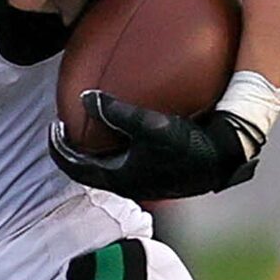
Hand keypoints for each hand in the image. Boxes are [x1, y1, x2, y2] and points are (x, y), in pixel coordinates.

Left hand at [49, 92, 261, 200]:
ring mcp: (144, 180)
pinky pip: (127, 159)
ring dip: (96, 149)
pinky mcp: (159, 173)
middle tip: (68, 126)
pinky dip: (118, 146)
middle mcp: (128, 183)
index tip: (54, 126)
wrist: (225, 157)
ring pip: (108, 166)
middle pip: (88, 169)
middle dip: (74, 149)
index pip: (74, 167)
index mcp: (118, 177)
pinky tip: (130, 126)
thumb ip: (116, 112)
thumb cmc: (188, 144)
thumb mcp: (150, 125)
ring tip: (93, 126)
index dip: (59, 148)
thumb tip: (86, 97)